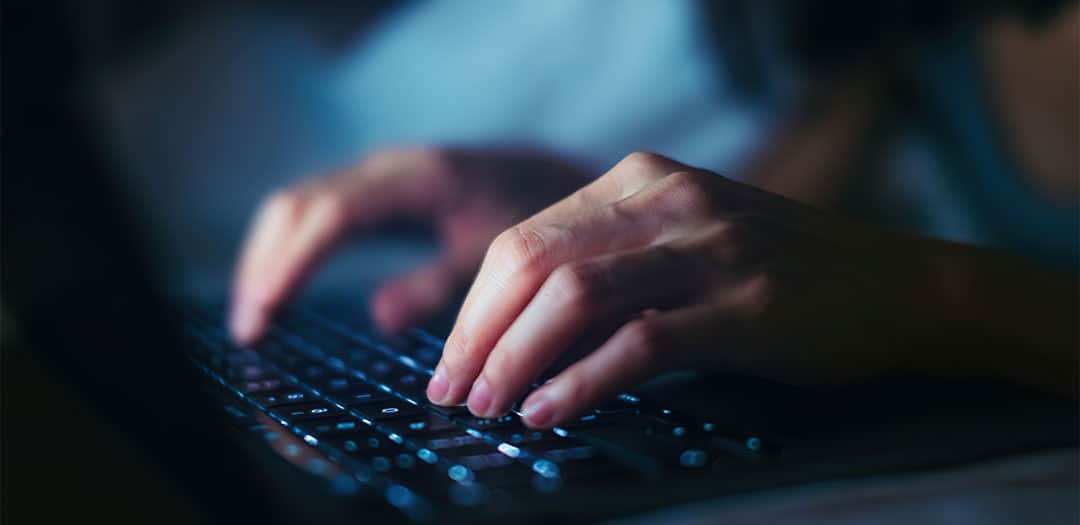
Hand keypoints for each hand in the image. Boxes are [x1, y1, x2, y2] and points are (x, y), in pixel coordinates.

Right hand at [229, 147, 591, 344]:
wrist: (550, 176)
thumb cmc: (530, 216)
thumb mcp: (495, 257)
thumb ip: (442, 285)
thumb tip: (379, 316)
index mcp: (417, 179)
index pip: (333, 214)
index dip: (294, 261)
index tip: (265, 308)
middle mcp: (385, 168)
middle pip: (297, 206)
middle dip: (264, 265)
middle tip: (248, 332)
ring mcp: (373, 175)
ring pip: (294, 207)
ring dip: (266, 260)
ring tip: (251, 322)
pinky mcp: (370, 191)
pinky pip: (310, 214)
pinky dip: (285, 251)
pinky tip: (276, 292)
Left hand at [426, 152, 1078, 427]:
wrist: (903, 287)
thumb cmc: (784, 273)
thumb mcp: (687, 244)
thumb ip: (611, 268)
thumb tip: (518, 333)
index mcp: (642, 179)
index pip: (524, 237)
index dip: (474, 304)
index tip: (452, 359)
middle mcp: (669, 199)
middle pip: (533, 261)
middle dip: (477, 334)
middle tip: (452, 393)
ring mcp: (711, 247)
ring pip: (574, 295)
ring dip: (514, 357)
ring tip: (488, 408)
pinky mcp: (747, 304)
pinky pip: (640, 341)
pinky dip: (580, 380)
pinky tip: (547, 413)